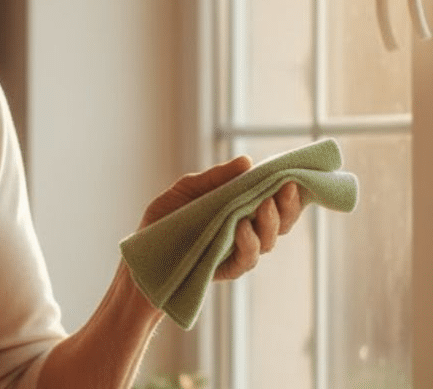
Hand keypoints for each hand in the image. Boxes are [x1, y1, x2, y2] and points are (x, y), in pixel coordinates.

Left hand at [139, 156, 304, 280]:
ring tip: (265, 205)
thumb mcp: (187, 190)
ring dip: (270, 223)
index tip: (292, 176)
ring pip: (267, 241)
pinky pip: (245, 260)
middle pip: (279, 223)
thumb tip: (247, 161)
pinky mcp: (225, 270)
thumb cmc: (164, 220)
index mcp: (240, 211)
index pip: (274, 202)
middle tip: (286, 187)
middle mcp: (244, 233)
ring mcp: (236, 252)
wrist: (140, 255)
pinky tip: (243, 229)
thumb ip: (216, 178)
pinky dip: (248, 244)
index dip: (288, 192)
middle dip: (288, 206)